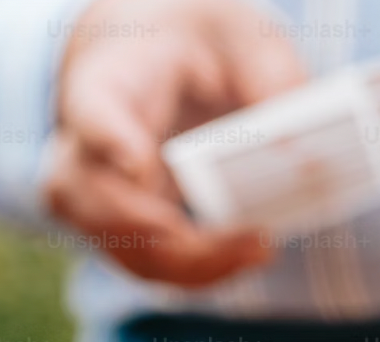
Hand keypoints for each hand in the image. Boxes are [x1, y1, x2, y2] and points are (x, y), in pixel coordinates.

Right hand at [43, 0, 306, 284]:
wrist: (152, 64)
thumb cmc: (191, 45)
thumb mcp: (234, 32)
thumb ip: (266, 72)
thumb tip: (298, 145)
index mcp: (104, 85)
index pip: (92, 115)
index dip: (110, 141)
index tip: (140, 164)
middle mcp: (81, 151)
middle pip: (104, 208)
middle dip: (176, 237)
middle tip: (251, 238)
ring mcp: (92, 202)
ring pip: (126, 252)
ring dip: (195, 265)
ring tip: (259, 250)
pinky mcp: (117, 232)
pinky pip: (149, 266)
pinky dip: (198, 272)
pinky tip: (245, 255)